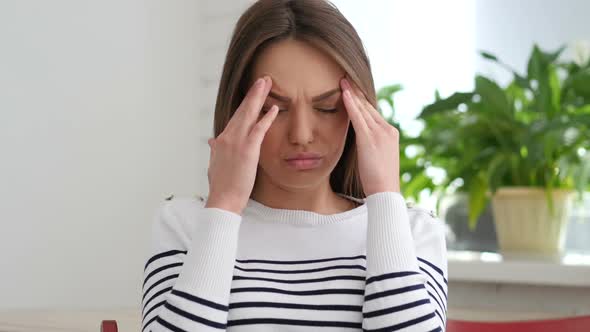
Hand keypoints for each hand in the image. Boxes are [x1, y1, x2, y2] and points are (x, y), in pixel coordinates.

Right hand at [205, 76, 278, 214]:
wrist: (223, 199)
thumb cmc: (222, 186)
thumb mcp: (215, 165)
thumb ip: (216, 151)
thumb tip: (211, 141)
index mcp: (222, 141)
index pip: (235, 118)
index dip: (245, 105)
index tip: (252, 94)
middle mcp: (228, 137)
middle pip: (242, 110)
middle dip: (253, 94)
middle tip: (263, 80)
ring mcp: (237, 142)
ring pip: (249, 114)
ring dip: (259, 97)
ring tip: (267, 83)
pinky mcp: (247, 150)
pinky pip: (259, 129)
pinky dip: (266, 118)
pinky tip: (274, 108)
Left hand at [340, 77, 400, 195]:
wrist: (385, 192)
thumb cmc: (378, 181)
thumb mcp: (376, 158)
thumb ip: (370, 145)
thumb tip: (360, 142)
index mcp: (390, 133)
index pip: (373, 112)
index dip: (361, 100)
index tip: (352, 88)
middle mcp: (387, 129)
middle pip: (369, 106)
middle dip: (356, 91)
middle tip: (345, 77)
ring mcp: (380, 133)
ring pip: (363, 108)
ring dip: (352, 93)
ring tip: (342, 80)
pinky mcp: (370, 139)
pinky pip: (358, 117)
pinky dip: (351, 104)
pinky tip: (343, 94)